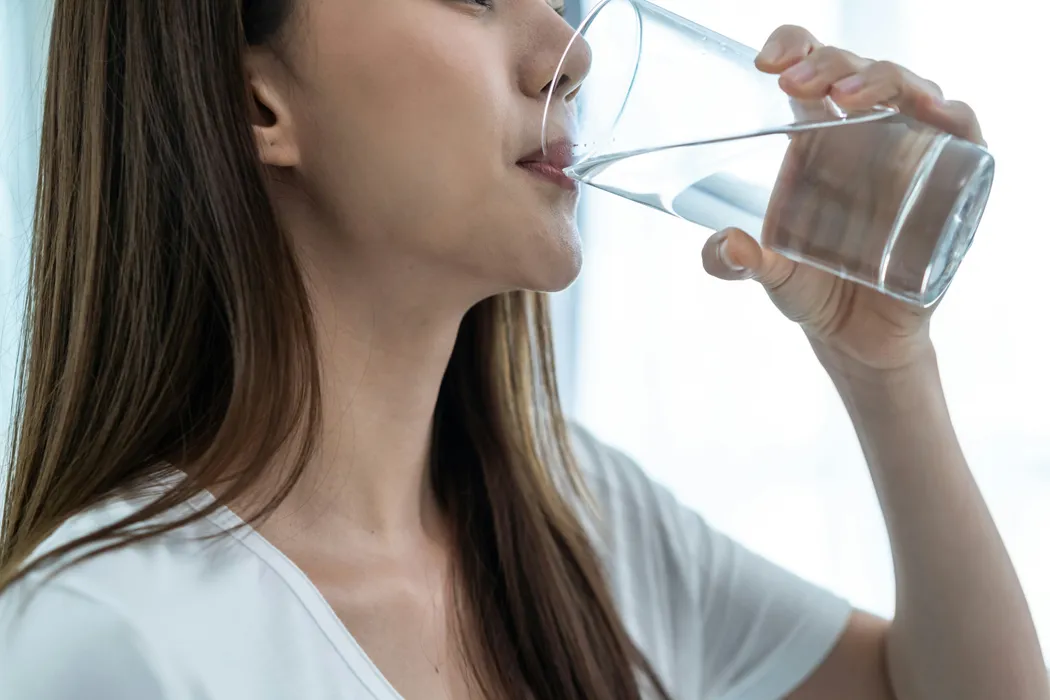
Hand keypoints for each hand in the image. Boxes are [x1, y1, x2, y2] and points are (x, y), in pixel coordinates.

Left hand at [701, 25, 984, 374]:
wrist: (859, 340)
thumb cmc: (814, 290)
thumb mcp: (769, 274)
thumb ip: (736, 262)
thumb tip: (725, 246)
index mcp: (818, 140)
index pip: (813, 68)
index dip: (796, 45)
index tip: (766, 61)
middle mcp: (866, 137)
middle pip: (858, 72)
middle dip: (828, 63)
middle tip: (793, 83)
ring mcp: (911, 156)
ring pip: (910, 89)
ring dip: (882, 80)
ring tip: (845, 99)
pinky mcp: (950, 184)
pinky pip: (963, 134)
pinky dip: (952, 116)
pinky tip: (931, 114)